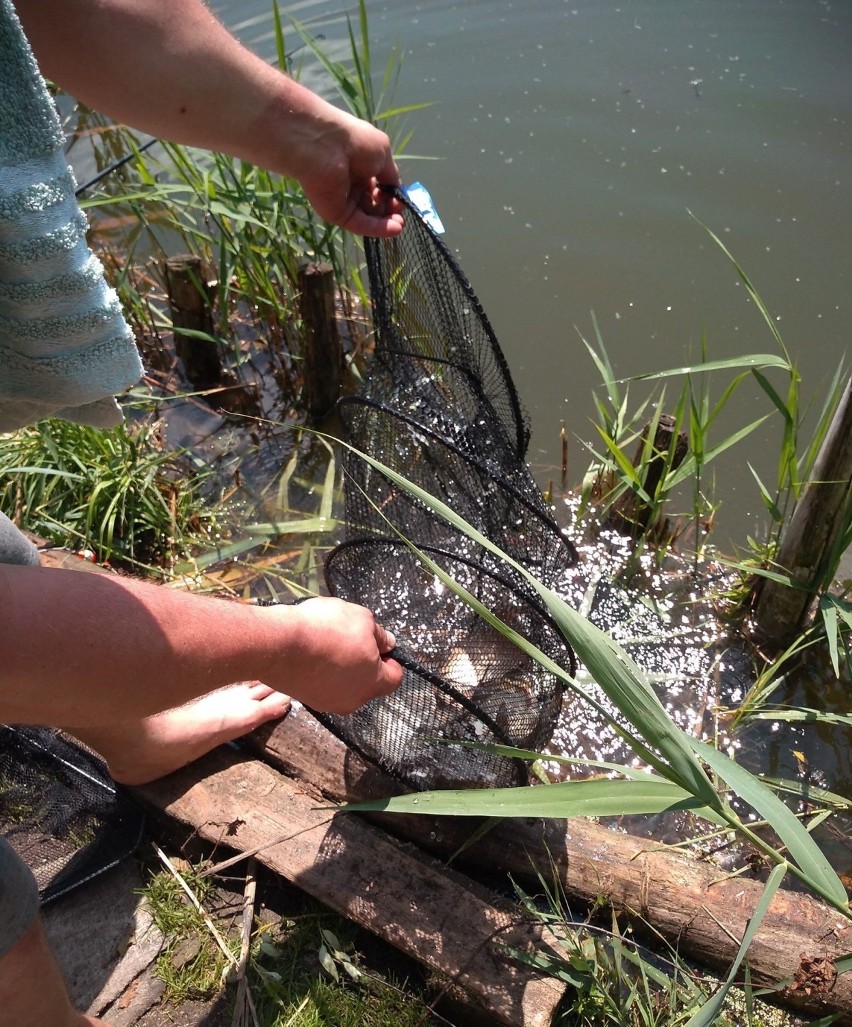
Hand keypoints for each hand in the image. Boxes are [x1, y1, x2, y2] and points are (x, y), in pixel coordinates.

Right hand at [266, 597, 402, 712]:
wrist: (279, 643)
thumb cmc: (327, 630)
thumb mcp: (363, 619)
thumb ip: (380, 635)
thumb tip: (388, 643)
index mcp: (373, 683)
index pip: (395, 678)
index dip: (391, 659)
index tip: (380, 644)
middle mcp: (353, 700)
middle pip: (368, 682)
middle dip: (365, 662)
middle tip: (353, 638)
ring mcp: (326, 702)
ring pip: (344, 684)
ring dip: (341, 666)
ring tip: (328, 642)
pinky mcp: (305, 698)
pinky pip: (322, 684)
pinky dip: (321, 670)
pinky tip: (311, 651)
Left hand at [291, 108, 404, 237]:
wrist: (326, 146)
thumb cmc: (355, 142)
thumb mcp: (382, 153)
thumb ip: (391, 175)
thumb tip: (398, 190)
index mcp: (362, 166)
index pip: (379, 186)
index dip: (392, 194)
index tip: (402, 198)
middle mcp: (352, 184)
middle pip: (375, 204)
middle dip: (390, 209)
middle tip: (400, 212)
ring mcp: (344, 200)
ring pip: (369, 217)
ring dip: (386, 221)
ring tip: (400, 223)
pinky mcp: (337, 214)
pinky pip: (361, 224)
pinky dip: (378, 228)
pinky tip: (395, 229)